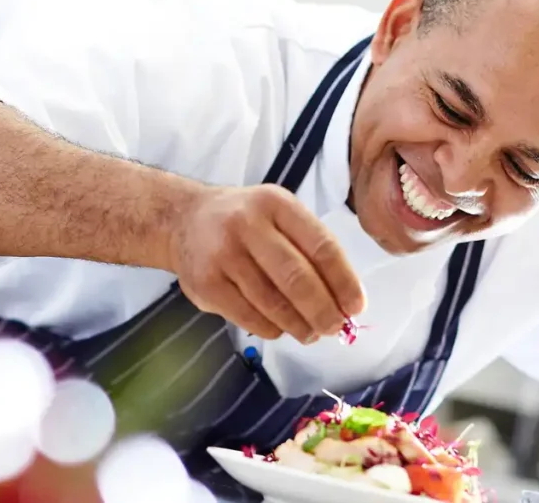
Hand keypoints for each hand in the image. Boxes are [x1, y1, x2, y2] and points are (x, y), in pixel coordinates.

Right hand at [169, 185, 365, 343]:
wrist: (182, 220)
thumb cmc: (244, 221)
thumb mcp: (278, 215)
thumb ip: (309, 247)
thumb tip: (344, 300)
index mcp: (276, 204)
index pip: (321, 246)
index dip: (344, 281)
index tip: (356, 307)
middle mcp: (247, 225)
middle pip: (296, 278)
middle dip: (323, 311)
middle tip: (335, 328)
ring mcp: (223, 255)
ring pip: (273, 303)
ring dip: (299, 326)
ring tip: (310, 333)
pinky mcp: (206, 284)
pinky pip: (249, 317)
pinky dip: (271, 329)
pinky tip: (280, 328)